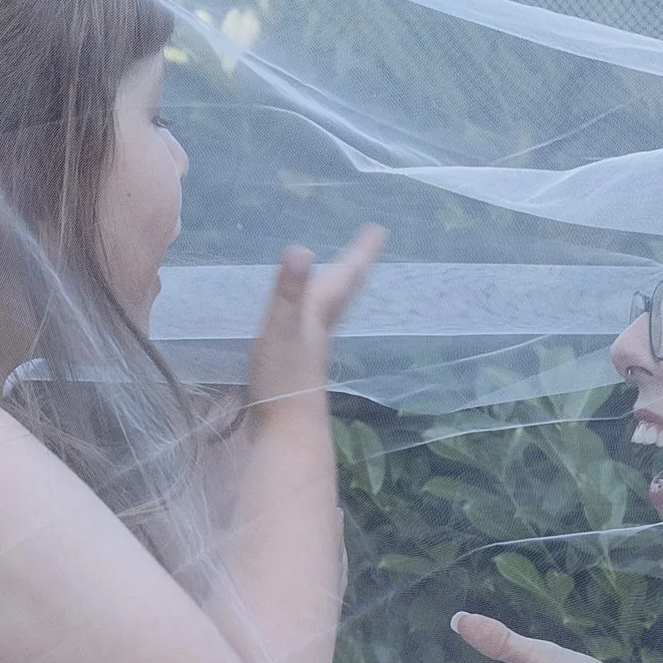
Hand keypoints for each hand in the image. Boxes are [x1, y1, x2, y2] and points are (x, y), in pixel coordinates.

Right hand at [247, 225, 385, 414]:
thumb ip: (290, 292)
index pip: (344, 277)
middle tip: (369, 243)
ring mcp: (310, 349)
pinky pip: (309, 326)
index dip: (360, 252)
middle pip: (343, 291)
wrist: (286, 432)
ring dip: (335, 288)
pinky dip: (311, 312)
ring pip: (329, 309)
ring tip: (338, 275)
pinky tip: (303, 319)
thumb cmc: (284, 380)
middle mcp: (320, 329)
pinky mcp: (296, 365)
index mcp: (319, 316)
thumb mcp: (282, 329)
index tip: (380, 229)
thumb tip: (302, 250)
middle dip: (354, 266)